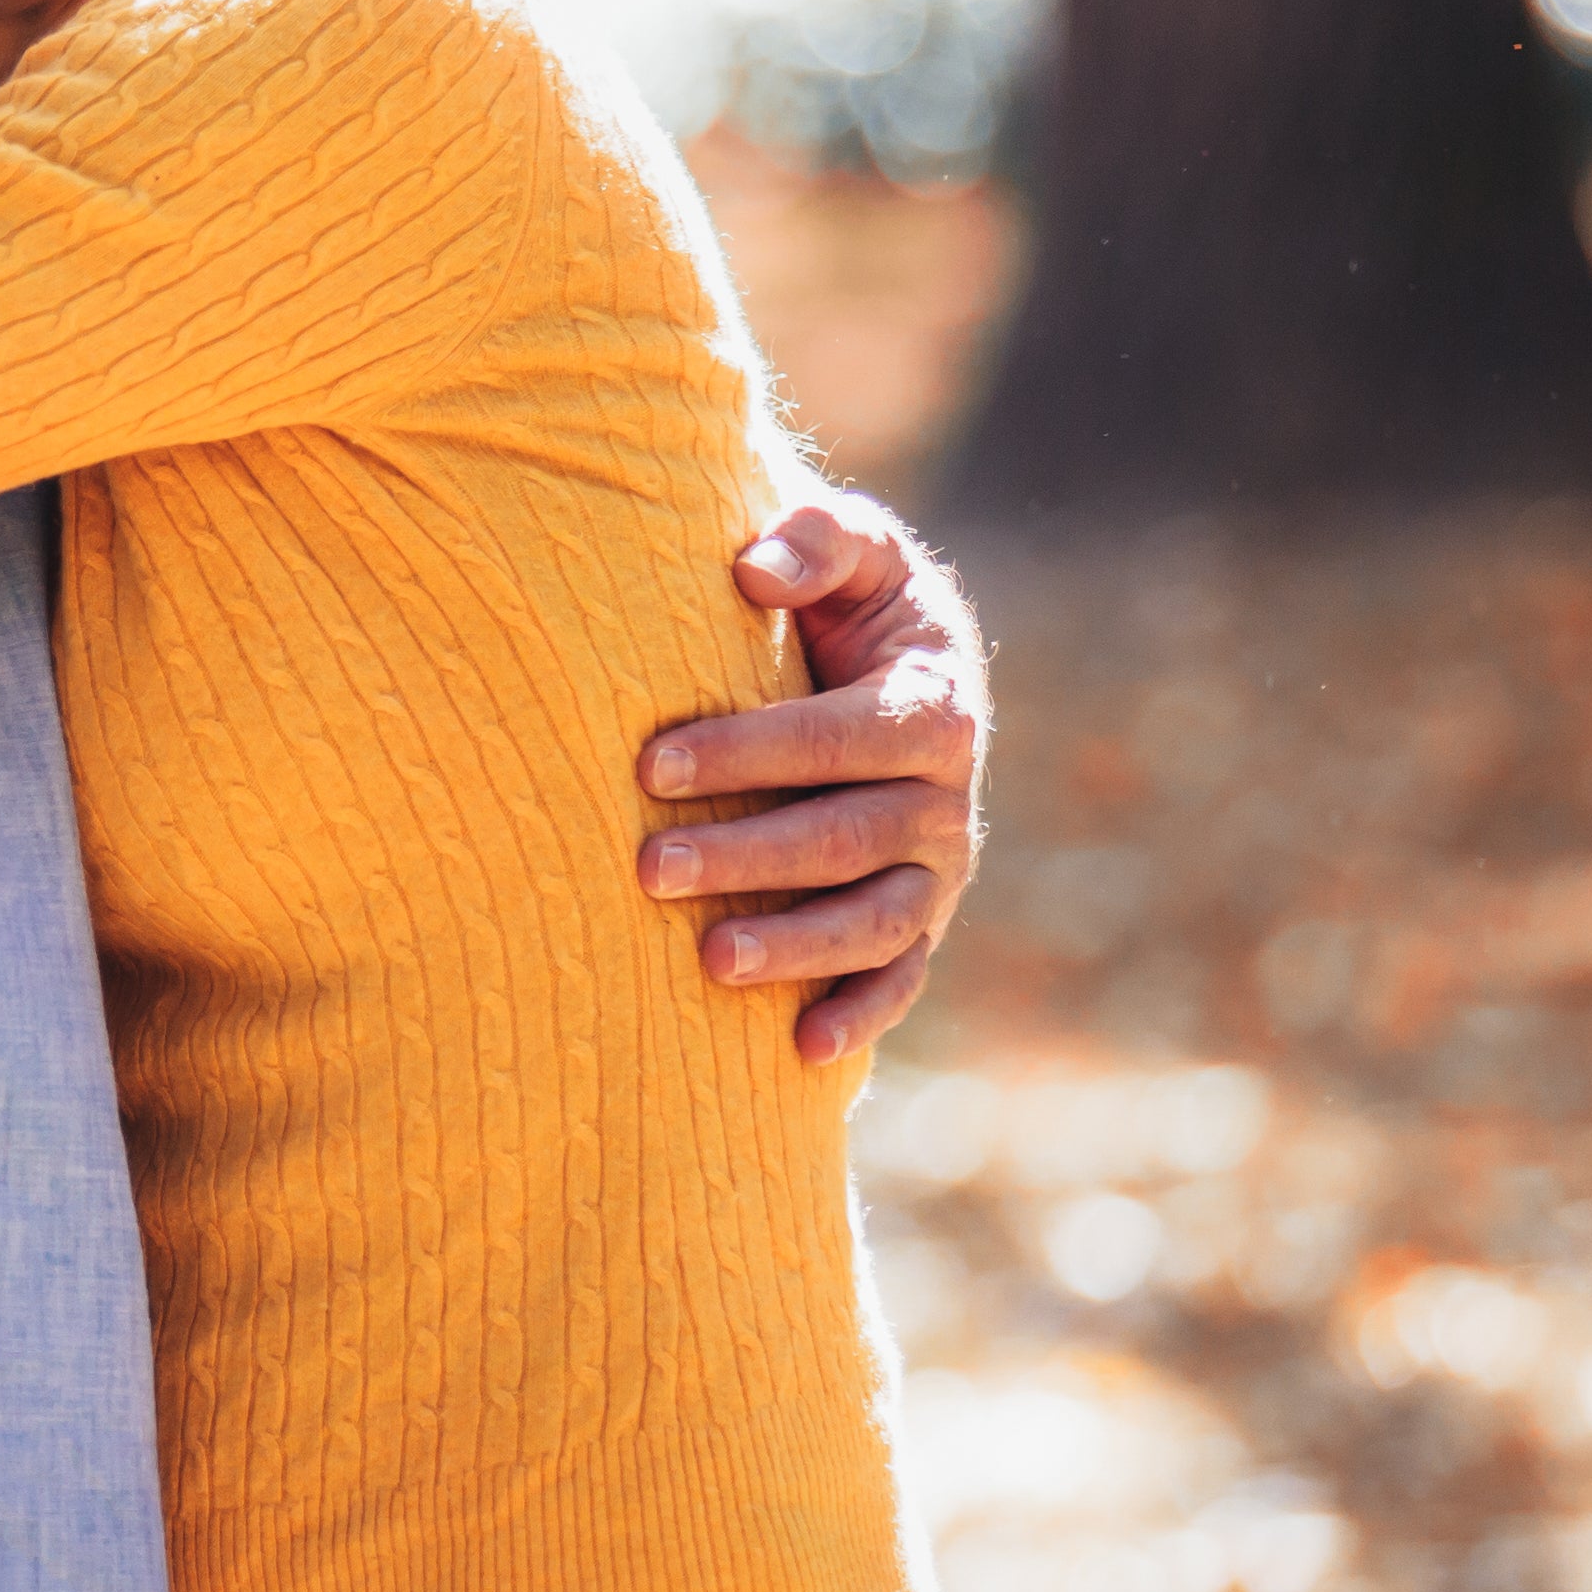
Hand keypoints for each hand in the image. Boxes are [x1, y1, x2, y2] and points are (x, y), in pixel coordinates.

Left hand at [637, 491, 985, 1063]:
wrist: (887, 657)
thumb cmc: (846, 597)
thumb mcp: (851, 546)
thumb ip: (814, 541)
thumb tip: (751, 568)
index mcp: (933, 704)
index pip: (837, 738)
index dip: (748, 753)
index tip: (650, 765)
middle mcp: (946, 796)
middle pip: (847, 837)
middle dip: (747, 857)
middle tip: (645, 869)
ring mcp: (936, 868)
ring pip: (875, 919)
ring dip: (796, 947)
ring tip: (709, 960)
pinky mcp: (920, 919)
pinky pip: (900, 977)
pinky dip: (860, 1014)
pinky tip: (799, 1049)